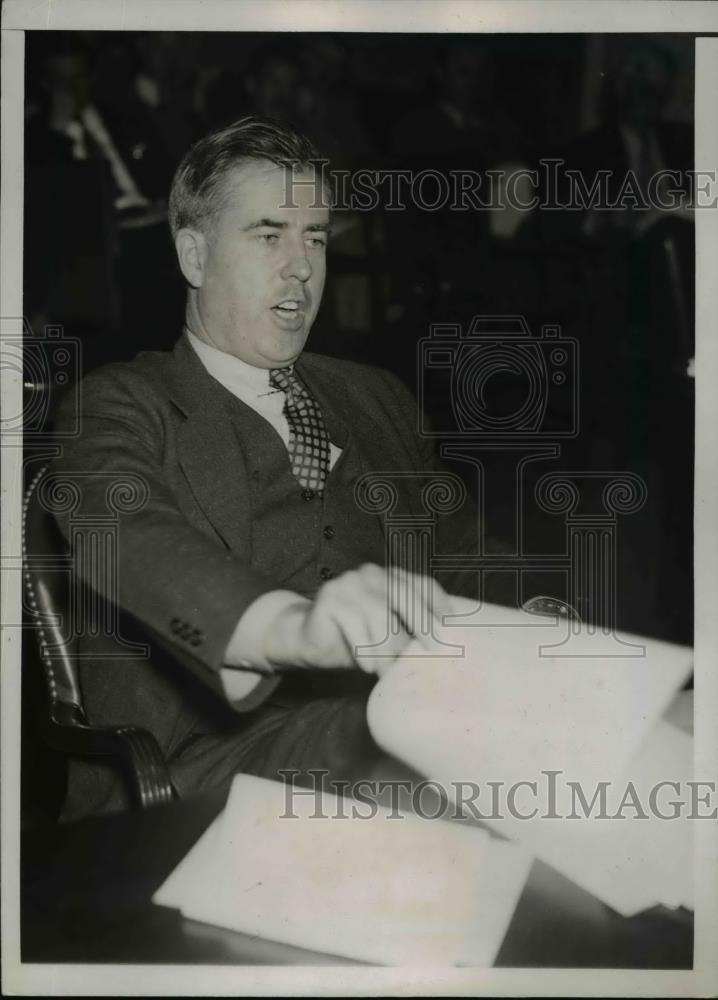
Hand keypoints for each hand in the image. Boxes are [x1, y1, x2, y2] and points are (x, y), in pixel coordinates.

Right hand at [263, 563, 458, 673]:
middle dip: (422, 626)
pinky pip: (356, 626)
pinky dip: (365, 651)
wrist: (307, 638)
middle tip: (432, 652)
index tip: (451, 632)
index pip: (423, 586)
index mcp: (391, 577)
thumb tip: (443, 648)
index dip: (440, 607)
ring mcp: (350, 582)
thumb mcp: (388, 633)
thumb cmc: (355, 638)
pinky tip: (367, 667)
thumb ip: (409, 630)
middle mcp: (372, 574)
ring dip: (388, 649)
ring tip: (389, 672)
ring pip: (381, 616)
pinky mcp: (331, 596)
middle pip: (406, 597)